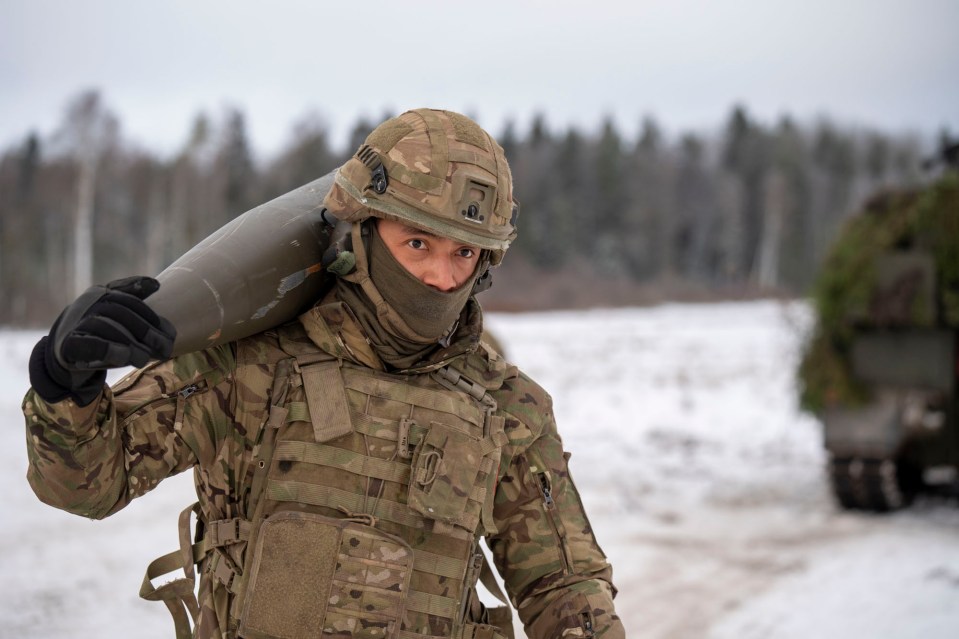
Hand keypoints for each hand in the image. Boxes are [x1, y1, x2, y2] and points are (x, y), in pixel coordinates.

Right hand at [29, 276, 176, 405]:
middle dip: (146, 331)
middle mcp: (87, 303)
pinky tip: (125, 357)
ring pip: (104, 327)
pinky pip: (88, 344)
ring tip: (146, 358)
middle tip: (166, 348)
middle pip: (119, 313)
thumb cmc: (99, 331)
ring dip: (130, 343)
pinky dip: (108, 349)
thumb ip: (135, 300)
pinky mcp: (68, 344)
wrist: (64, 353)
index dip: (152, 317)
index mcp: (101, 293)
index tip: (171, 334)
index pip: (130, 301)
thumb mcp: (116, 314)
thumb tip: (156, 283)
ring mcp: (76, 322)